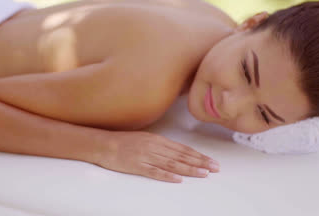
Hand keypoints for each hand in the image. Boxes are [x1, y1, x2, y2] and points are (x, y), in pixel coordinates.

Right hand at [97, 131, 219, 182]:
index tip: (211, 161)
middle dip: (200, 162)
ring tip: (203, 174)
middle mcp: (155, 147)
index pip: (183, 149)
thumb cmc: (124, 142)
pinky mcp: (137, 166)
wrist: (104, 144)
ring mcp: (146, 156)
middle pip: (181, 156)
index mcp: (158, 139)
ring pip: (172, 164)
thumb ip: (161, 146)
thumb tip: (178, 152)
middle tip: (214, 168)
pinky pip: (154, 172)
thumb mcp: (146, 139)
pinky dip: (167, 176)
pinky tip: (178, 179)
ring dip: (189, 169)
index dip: (199, 156)